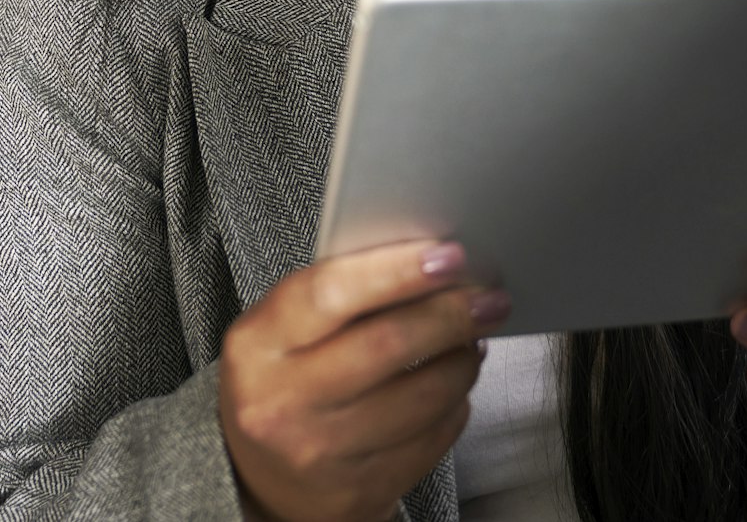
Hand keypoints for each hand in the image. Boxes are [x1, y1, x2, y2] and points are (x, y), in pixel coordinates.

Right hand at [217, 239, 511, 521]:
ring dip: (462, 362)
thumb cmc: (287, 380)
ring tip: (472, 340)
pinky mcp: (358, 491)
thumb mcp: (285, 330)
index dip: (397, 271)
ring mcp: (318, 452)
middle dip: (450, 316)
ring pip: (420, 398)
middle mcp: (281, 401)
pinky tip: (454, 387)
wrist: (262, 477)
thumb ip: (343, 291)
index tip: (449, 256)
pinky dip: (455, 406)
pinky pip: (431, 440)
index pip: (331, 293)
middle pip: (386, 345)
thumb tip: (430, 259)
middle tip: (489, 299)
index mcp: (258, 344)